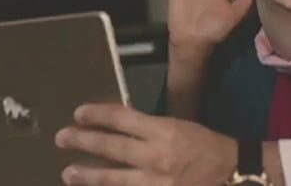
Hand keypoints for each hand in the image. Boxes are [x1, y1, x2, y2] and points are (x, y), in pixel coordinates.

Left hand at [55, 104, 236, 185]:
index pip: (123, 118)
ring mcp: (156, 182)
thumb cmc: (203, 145)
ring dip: (88, 175)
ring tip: (68, 173)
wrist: (229, 171)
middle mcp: (157, 156)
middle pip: (112, 147)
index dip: (98, 115)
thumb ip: (148, 128)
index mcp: (164, 131)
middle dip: (84, 142)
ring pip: (113, 178)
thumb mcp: (178, 127)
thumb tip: (115, 128)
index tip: (79, 113)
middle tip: (61, 138)